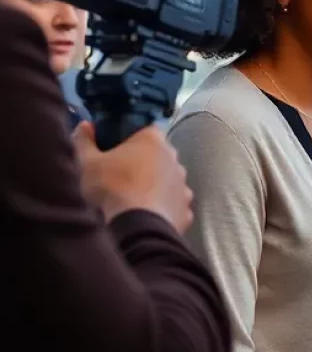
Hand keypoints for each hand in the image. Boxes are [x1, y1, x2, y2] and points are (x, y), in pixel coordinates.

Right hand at [73, 121, 192, 232]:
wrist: (135, 226)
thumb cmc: (110, 188)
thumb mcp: (86, 163)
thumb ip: (84, 141)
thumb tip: (85, 125)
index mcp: (152, 140)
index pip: (146, 131)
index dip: (131, 140)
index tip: (117, 152)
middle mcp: (174, 159)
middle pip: (159, 156)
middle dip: (144, 164)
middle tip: (122, 178)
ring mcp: (184, 185)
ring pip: (168, 182)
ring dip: (155, 187)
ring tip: (134, 201)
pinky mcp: (186, 209)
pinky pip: (173, 205)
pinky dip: (163, 210)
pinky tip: (147, 217)